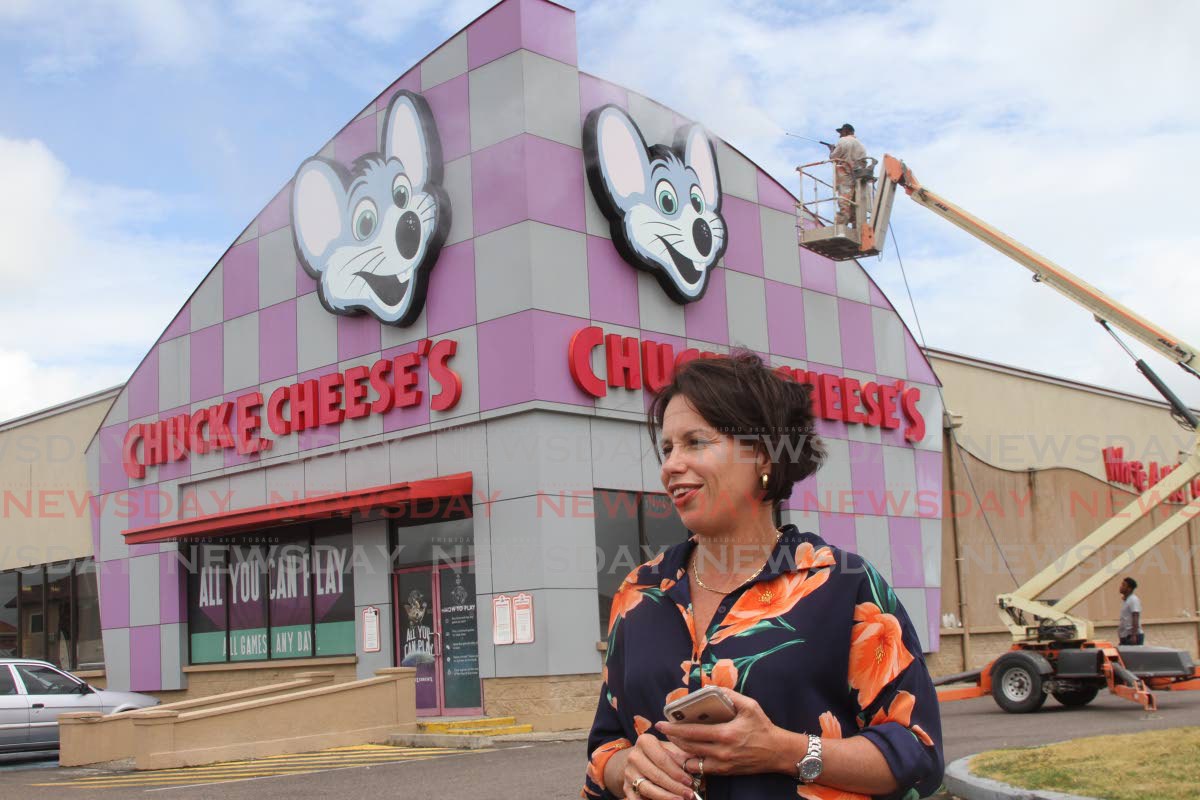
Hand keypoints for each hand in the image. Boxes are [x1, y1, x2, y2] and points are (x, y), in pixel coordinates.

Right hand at [616, 734, 696, 799]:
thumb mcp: (671, 749)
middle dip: (675, 787)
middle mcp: (634, 756)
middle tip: (690, 794)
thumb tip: (699, 765)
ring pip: (647, 788)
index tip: (690, 781)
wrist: (638, 760)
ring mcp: (628, 773)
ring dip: (666, 797)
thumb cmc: (660, 754)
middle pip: (656, 775)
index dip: (677, 772)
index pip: (662, 759)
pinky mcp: (626, 788)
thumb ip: (684, 755)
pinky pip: (637, 799)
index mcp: (645, 741)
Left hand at [655, 688, 789, 776]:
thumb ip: (730, 695)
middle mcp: (722, 752)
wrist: (778, 752)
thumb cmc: (763, 727)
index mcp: (726, 734)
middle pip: (688, 747)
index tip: (660, 724)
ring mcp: (723, 765)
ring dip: (681, 751)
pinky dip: (693, 762)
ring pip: (692, 760)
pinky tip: (690, 753)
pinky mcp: (725, 772)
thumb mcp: (750, 706)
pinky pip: (702, 769)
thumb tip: (710, 688)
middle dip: (673, 739)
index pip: (692, 733)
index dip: (674, 729)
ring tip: (675, 740)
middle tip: (664, 730)